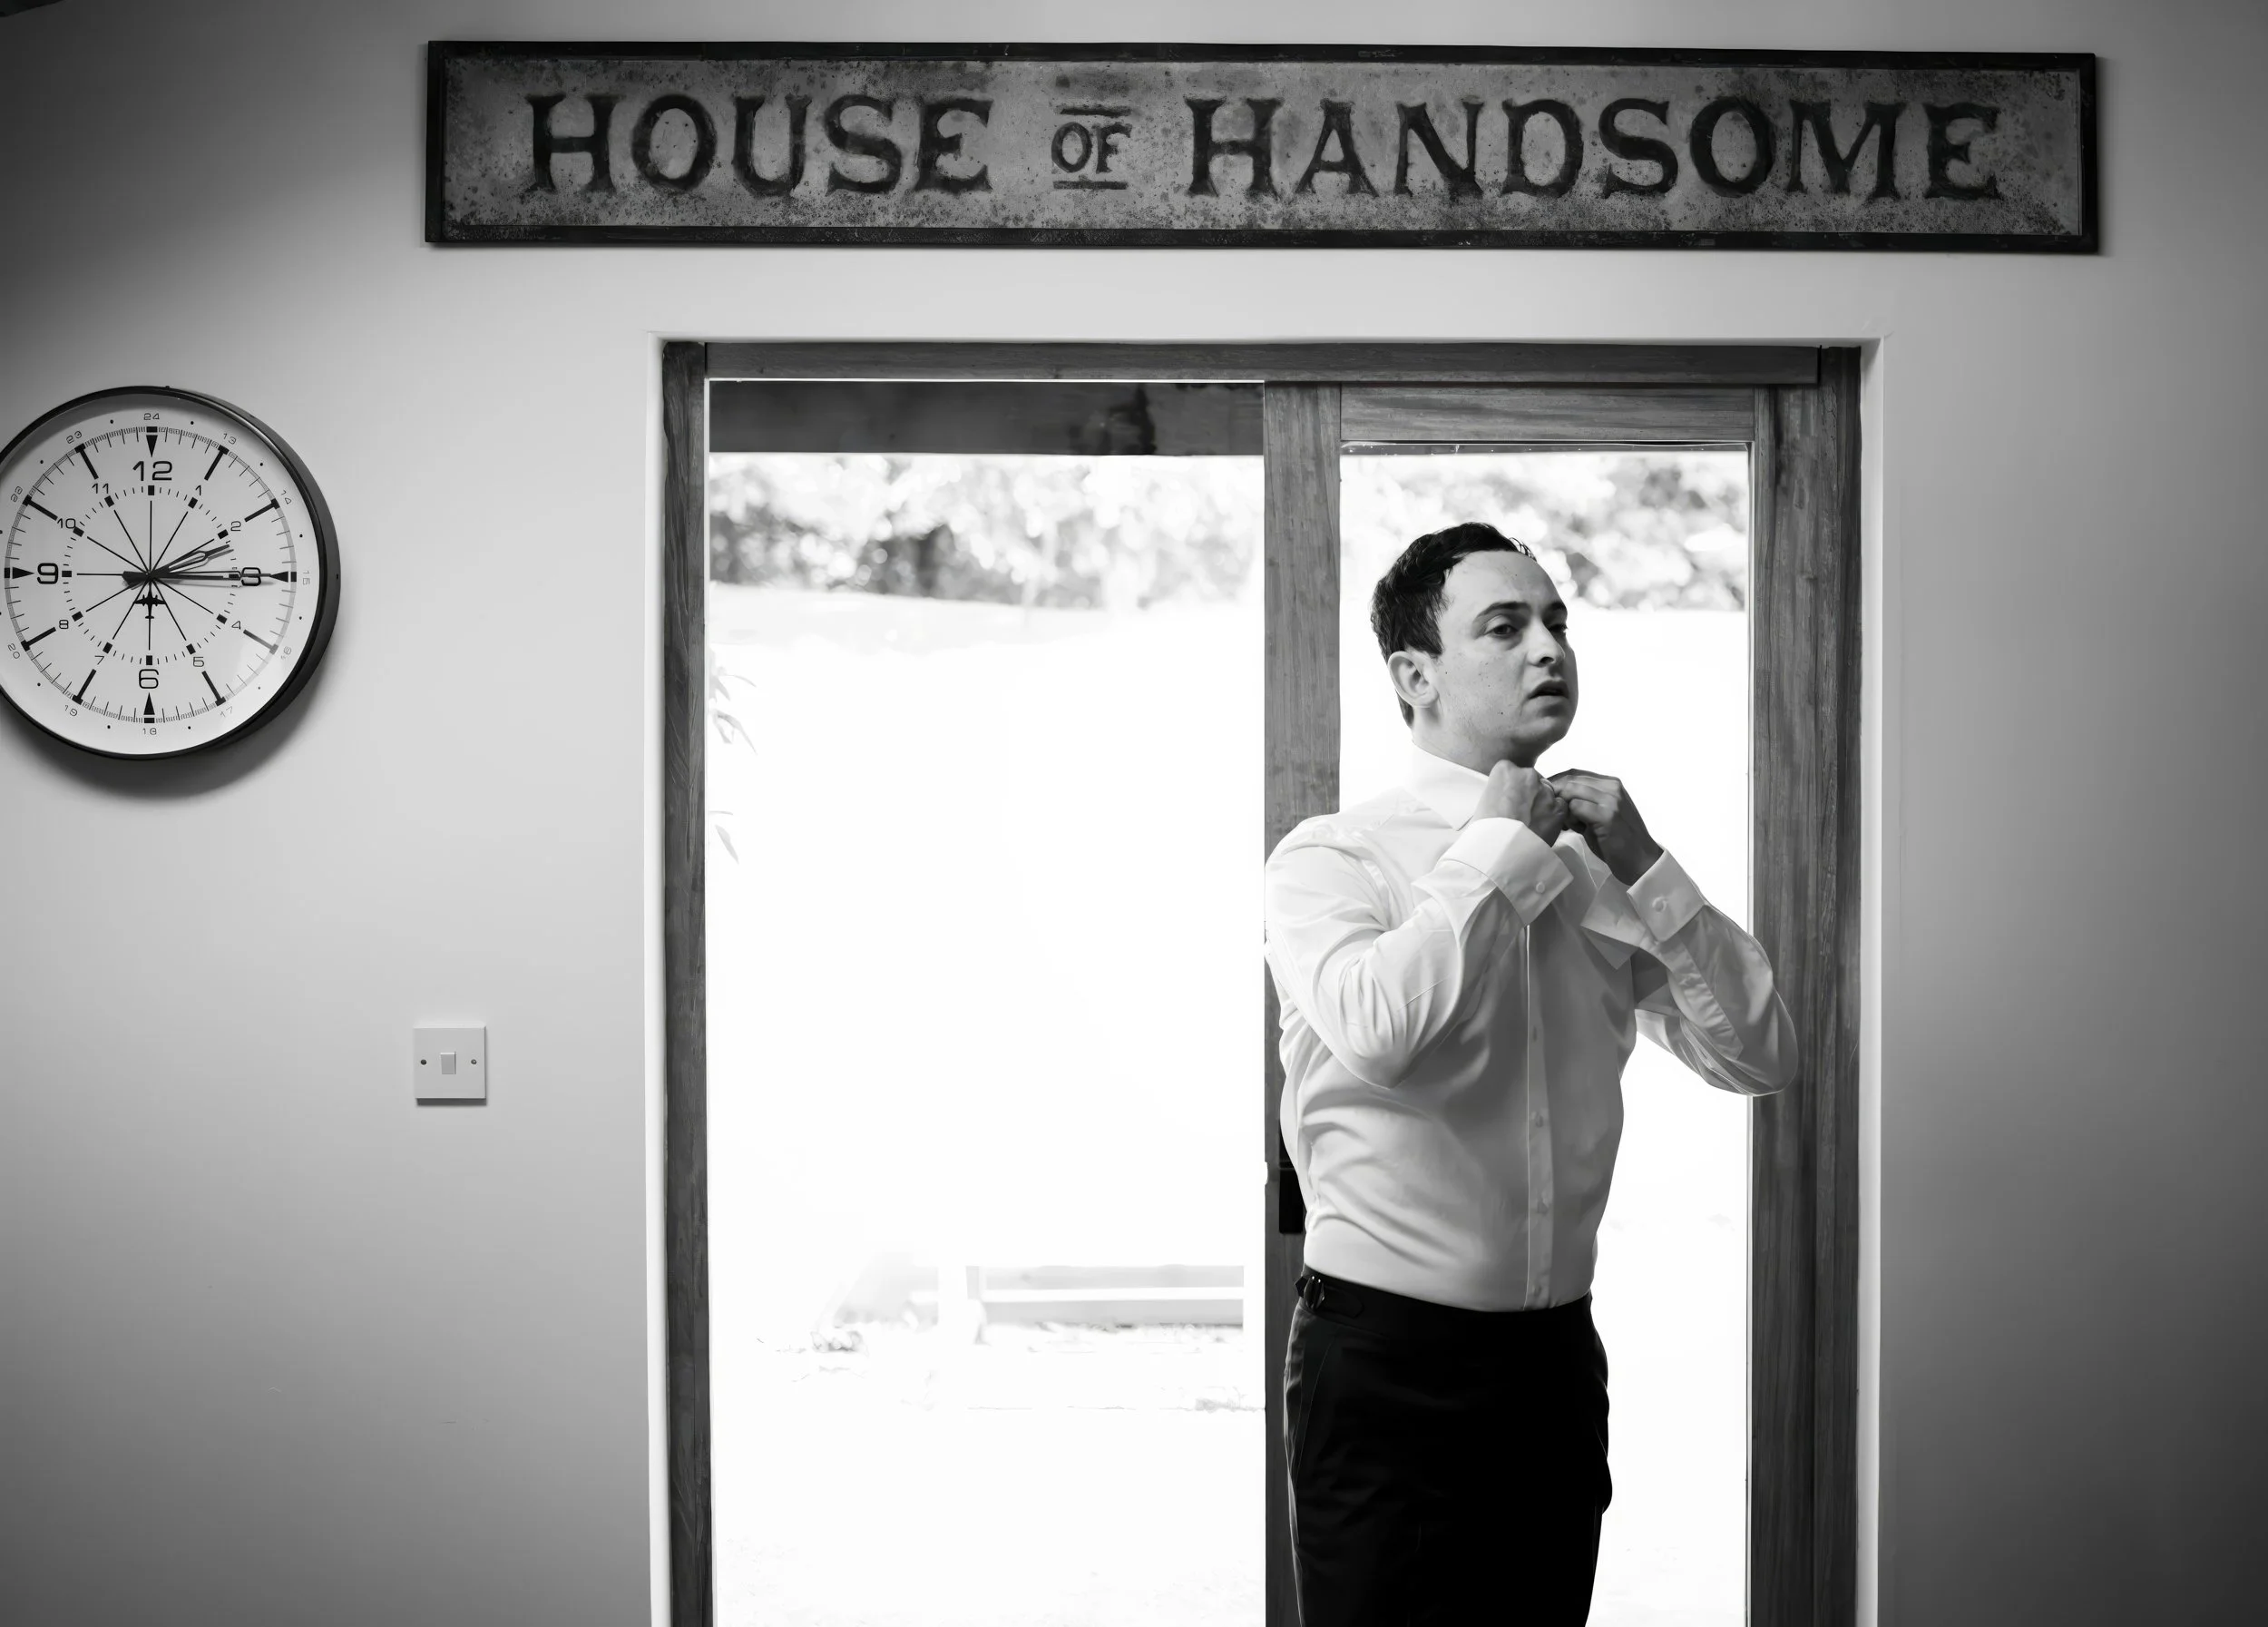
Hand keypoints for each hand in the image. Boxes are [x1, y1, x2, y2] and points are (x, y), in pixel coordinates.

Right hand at [1474, 760, 1569, 842]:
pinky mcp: (1558, 808)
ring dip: (1543, 804)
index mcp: (1505, 769)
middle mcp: (1527, 774)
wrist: (1499, 850)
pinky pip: (1561, 807)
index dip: (1513, 788)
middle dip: (1530, 794)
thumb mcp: (1483, 802)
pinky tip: (1544, 828)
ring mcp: (1545, 791)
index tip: (1511, 801)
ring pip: (1548, 793)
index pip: (1513, 772)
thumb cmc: (1484, 829)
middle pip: (1533, 780)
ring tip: (1533, 824)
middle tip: (1522, 813)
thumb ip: (1498, 794)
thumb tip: (1505, 801)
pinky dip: (1554, 816)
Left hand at [1549, 770, 1662, 885]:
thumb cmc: (1617, 840)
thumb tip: (1556, 796)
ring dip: (1562, 807)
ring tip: (1566, 823)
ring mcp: (1611, 800)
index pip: (1575, 773)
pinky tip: (1571, 829)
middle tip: (1550, 812)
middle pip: (1571, 779)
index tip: (1545, 797)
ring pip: (1571, 791)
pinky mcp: (1607, 816)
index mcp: (1611, 784)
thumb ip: (1584, 802)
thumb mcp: (1601, 814)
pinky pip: (1576, 807)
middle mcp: (1612, 787)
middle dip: (1555, 794)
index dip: (1556, 783)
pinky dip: (1569, 818)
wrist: (1641, 859)